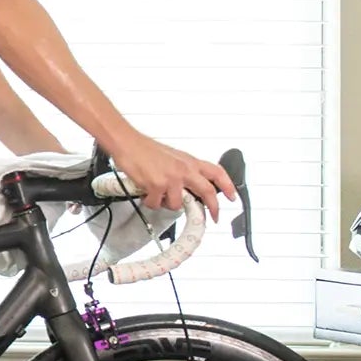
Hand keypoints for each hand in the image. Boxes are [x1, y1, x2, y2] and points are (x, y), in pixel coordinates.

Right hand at [106, 133, 237, 222]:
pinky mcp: (158, 185)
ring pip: (178, 205)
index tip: (232, 197)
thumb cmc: (146, 149)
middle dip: (213, 208)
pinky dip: (150, 202)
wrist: (128, 143)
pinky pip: (157, 204)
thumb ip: (184, 172)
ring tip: (158, 195)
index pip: (216, 172)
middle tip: (213, 217)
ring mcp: (172, 178)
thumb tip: (190, 189)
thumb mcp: (173, 158)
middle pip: (207, 192)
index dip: (228, 186)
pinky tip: (146, 193)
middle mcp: (184, 169)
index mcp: (189, 162)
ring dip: (167, 204)